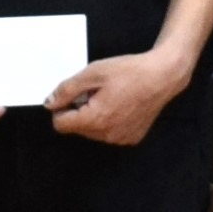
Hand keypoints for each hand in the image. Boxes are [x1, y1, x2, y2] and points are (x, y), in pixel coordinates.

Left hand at [45, 48, 188, 148]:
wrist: (163, 76)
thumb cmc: (129, 71)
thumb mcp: (93, 73)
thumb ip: (67, 90)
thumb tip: (49, 104)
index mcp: (94, 119)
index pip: (60, 125)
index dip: (61, 108)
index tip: (73, 94)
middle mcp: (106, 135)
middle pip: (77, 128)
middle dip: (80, 111)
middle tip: (96, 91)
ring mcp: (120, 139)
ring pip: (93, 132)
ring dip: (94, 117)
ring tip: (111, 97)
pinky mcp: (132, 138)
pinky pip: (110, 134)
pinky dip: (110, 121)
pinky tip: (122, 105)